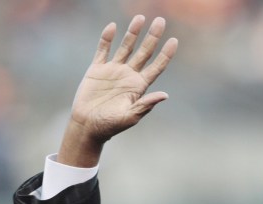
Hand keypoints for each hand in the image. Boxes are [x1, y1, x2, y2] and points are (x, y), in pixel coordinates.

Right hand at [58, 15, 177, 166]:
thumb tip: (165, 95)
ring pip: (126, 47)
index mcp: (139, 87)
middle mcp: (129, 75)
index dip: (166, 54)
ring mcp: (113, 70)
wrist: (88, 126)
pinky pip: (103, 50)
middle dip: (153, 37)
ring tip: (140, 18)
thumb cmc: (111, 125)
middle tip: (161, 20)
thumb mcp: (130, 116)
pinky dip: (107, 38)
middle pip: (144, 52)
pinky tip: (112, 27)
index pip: (157, 67)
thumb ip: (146, 105)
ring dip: (133, 33)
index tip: (174, 41)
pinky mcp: (97, 69)